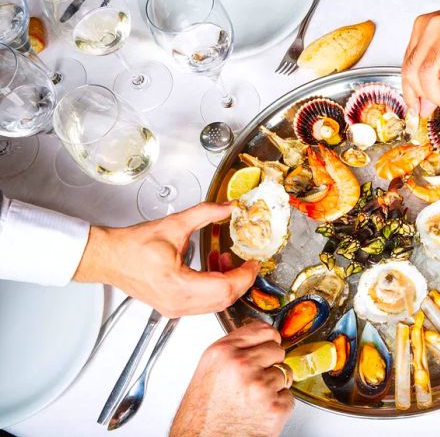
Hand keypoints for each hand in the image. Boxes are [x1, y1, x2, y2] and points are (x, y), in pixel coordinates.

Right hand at [73, 202, 258, 317]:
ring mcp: (175, 309)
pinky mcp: (173, 308)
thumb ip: (205, 214)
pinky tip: (214, 269)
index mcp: (178, 286)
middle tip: (248, 264)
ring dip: (228, 284)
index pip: (225, 287)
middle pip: (224, 300)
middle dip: (241, 281)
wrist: (109, 258)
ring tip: (227, 261)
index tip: (253, 263)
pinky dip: (214, 288)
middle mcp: (177, 303)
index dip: (245, 275)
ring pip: (215, 304)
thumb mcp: (175, 225)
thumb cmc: (132, 246)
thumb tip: (227, 207)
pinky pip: (203, 303)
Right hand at [170, 321, 293, 436]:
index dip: (268, 340)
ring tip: (252, 400)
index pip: (263, 330)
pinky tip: (259, 412)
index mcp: (223, 352)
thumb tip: (257, 339)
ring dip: (275, 386)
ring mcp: (260, 386)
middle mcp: (242, 365)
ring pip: (285, 374)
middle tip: (255, 381)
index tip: (267, 346)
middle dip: (271, 364)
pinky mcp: (275, 408)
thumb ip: (233, 351)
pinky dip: (279, 406)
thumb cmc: (200, 416)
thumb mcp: (208, 371)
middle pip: (278, 350)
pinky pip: (289, 397)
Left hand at [402, 0, 439, 116]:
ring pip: (428, 74)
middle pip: (413, 71)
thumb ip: (432, 72)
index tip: (414, 106)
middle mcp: (432, 27)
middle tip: (431, 106)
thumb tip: (423, 105)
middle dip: (421, 95)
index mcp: (422, 26)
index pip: (406, 64)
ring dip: (436, 95)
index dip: (408, 91)